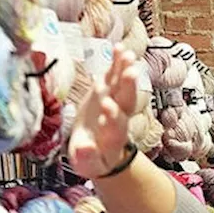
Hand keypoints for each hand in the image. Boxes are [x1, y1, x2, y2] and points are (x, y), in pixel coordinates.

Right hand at [68, 46, 140, 179]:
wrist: (101, 149)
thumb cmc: (92, 158)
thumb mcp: (86, 165)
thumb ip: (85, 157)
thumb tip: (84, 148)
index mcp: (112, 138)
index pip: (115, 126)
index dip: (112, 116)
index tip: (108, 106)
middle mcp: (118, 118)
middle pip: (126, 103)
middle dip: (127, 88)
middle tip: (129, 74)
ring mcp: (115, 103)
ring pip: (123, 87)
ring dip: (125, 70)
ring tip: (127, 55)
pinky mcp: (109, 92)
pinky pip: (116, 76)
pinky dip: (118, 62)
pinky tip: (119, 47)